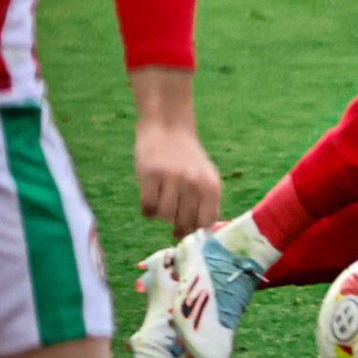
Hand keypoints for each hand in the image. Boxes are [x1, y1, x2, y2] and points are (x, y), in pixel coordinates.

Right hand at [135, 118, 221, 236]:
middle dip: (177, 225)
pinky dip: (147, 210)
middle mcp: (194, 182)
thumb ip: (205, 202)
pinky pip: (147, 207)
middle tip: (172, 218)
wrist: (168, 125)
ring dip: (161, 215)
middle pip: (184, 222)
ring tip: (161, 202)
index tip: (187, 229)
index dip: (195, 228)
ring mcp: (171, 178)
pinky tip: (149, 199)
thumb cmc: (187, 156)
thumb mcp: (205, 176)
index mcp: (211, 185)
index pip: (206, 221)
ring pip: (164, 216)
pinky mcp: (150, 175)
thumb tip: (200, 232)